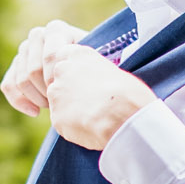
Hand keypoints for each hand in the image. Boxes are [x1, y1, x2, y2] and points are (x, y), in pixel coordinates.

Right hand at [1, 19, 85, 114]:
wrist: (84, 73)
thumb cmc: (93, 68)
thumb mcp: (94, 62)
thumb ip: (88, 62)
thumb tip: (83, 70)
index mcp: (56, 29)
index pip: (50, 57)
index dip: (58, 80)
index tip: (71, 93)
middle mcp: (37, 35)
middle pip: (34, 70)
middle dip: (49, 92)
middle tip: (64, 102)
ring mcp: (24, 50)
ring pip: (21, 80)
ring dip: (38, 98)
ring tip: (55, 106)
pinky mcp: (15, 66)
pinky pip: (9, 85)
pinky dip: (20, 102)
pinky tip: (35, 112)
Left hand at [42, 42, 157, 152]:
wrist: (123, 118)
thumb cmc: (128, 94)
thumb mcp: (116, 73)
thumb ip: (99, 74)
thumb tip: (100, 84)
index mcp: (78, 55)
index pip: (65, 55)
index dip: (75, 69)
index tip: (85, 79)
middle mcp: (62, 70)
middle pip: (60, 79)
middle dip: (70, 90)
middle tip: (90, 101)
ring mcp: (56, 94)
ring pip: (59, 102)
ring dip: (71, 108)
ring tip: (93, 117)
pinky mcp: (56, 116)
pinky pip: (62, 122)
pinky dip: (73, 126)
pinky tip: (90, 128)